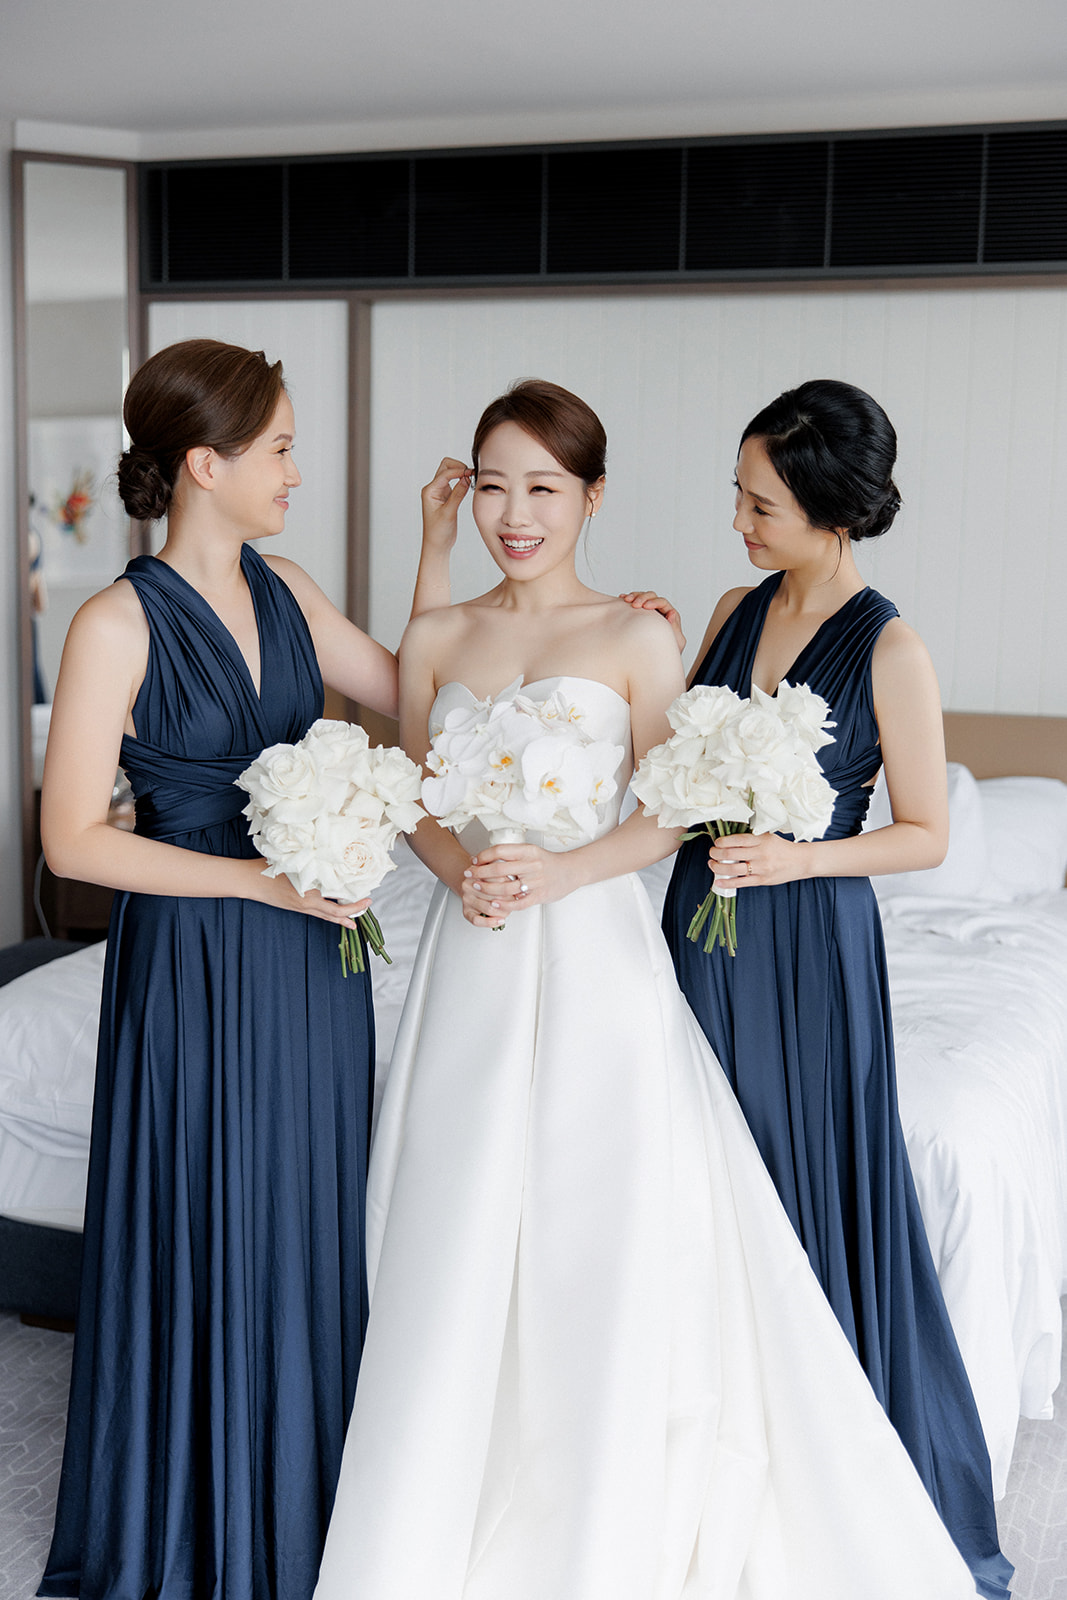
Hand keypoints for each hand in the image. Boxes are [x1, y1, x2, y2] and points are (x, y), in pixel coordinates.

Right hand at [244, 858, 371, 924]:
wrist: (251, 880)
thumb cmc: (271, 867)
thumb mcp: (293, 860)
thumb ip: (311, 860)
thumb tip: (330, 852)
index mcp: (309, 890)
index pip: (336, 901)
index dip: (353, 902)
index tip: (367, 896)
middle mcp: (307, 902)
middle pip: (335, 913)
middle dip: (353, 911)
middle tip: (368, 905)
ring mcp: (302, 907)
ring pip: (327, 916)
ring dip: (342, 918)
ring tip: (355, 922)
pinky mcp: (297, 908)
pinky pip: (318, 915)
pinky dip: (330, 917)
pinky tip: (338, 919)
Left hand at [421, 457, 471, 552]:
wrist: (437, 545)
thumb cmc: (438, 532)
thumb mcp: (449, 513)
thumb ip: (457, 494)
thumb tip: (466, 478)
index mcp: (429, 491)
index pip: (446, 473)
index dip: (460, 471)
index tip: (472, 474)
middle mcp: (433, 489)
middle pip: (446, 467)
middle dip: (459, 467)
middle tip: (472, 475)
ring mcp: (440, 492)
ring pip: (451, 473)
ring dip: (461, 473)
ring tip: (472, 480)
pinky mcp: (447, 497)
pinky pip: (455, 483)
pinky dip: (463, 481)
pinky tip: (470, 486)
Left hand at [461, 842, 575, 927]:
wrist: (571, 871)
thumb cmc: (549, 862)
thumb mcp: (532, 852)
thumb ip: (513, 855)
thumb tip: (488, 857)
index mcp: (528, 851)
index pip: (500, 851)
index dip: (483, 856)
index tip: (474, 861)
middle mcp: (532, 864)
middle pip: (499, 869)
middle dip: (480, 873)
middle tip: (469, 875)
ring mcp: (536, 881)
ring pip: (506, 887)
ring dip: (488, 889)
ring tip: (477, 888)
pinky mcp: (539, 895)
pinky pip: (519, 903)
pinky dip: (504, 904)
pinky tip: (494, 904)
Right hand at [618, 590, 685, 652]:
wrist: (655, 660)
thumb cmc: (667, 652)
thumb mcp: (676, 642)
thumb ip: (676, 628)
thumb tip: (672, 612)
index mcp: (670, 615)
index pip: (662, 602)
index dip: (654, 602)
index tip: (645, 606)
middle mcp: (659, 610)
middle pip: (651, 596)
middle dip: (642, 597)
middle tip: (634, 605)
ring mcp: (649, 611)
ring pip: (642, 597)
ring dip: (634, 596)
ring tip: (626, 600)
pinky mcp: (639, 614)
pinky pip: (634, 602)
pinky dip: (628, 599)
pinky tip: (623, 598)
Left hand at [707, 831, 812, 888]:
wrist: (801, 861)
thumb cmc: (782, 848)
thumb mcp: (768, 837)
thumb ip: (751, 838)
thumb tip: (729, 840)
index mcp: (761, 840)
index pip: (737, 840)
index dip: (723, 841)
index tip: (716, 842)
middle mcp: (760, 853)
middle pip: (731, 854)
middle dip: (716, 854)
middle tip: (711, 853)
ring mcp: (761, 868)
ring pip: (733, 869)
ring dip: (718, 867)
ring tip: (712, 864)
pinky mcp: (762, 880)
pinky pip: (741, 882)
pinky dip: (727, 882)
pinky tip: (718, 881)